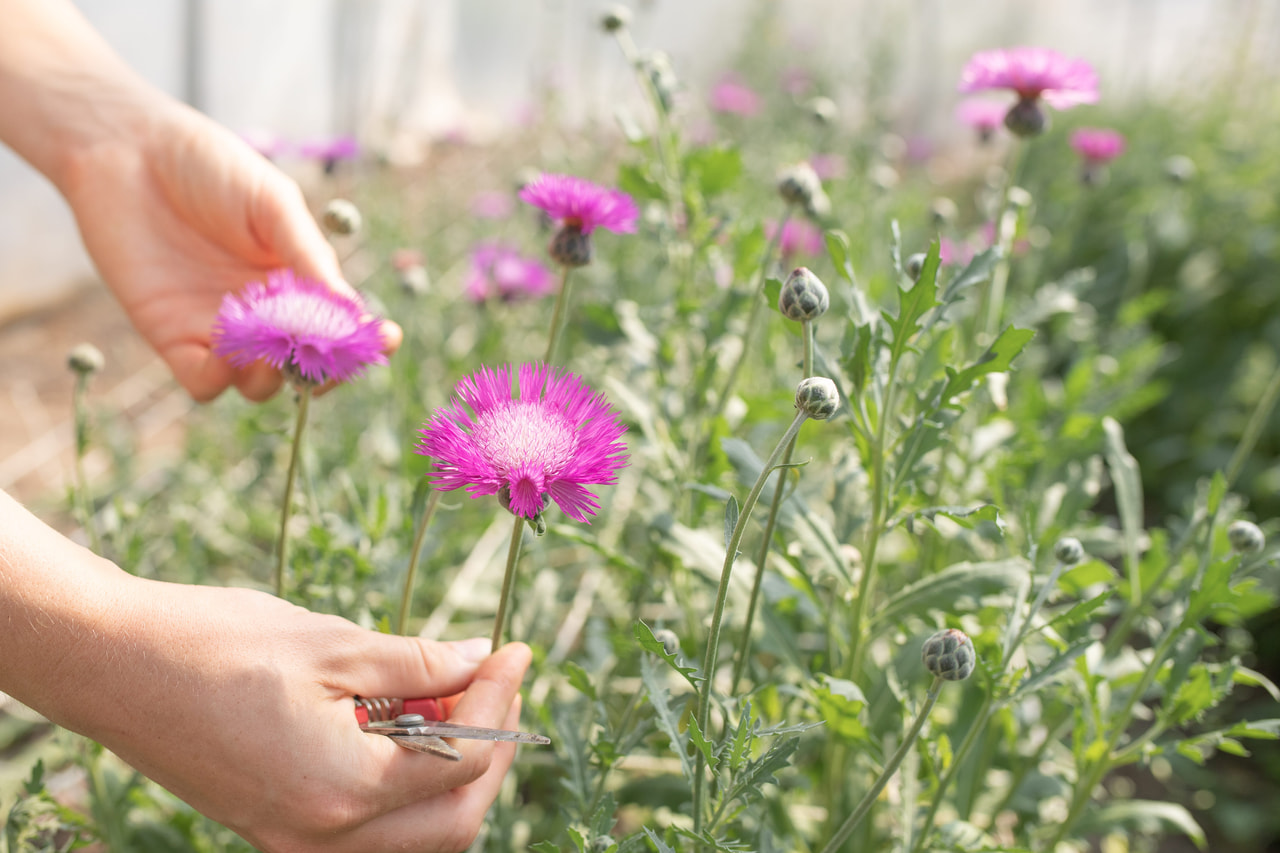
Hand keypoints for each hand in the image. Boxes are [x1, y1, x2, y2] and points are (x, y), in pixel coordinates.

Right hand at [58, 577, 530, 852]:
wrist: (114, 665)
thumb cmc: (217, 645)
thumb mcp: (334, 643)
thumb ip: (419, 664)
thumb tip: (480, 661)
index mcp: (342, 791)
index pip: (461, 763)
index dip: (500, 702)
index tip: (516, 649)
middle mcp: (323, 838)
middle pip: (452, 823)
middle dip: (490, 749)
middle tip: (498, 679)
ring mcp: (297, 842)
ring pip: (414, 838)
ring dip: (452, 775)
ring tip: (458, 699)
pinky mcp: (279, 829)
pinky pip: (370, 832)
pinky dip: (406, 788)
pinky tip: (410, 725)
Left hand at [59, 100, 400, 402]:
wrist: (126, 149)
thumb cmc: (208, 165)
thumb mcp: (272, 204)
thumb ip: (309, 257)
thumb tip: (353, 311)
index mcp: (297, 279)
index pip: (340, 327)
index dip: (364, 341)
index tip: (384, 337)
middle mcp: (265, 312)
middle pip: (306, 368)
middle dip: (322, 371)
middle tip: (320, 352)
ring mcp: (221, 328)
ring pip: (260, 385)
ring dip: (271, 378)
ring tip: (268, 350)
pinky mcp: (172, 337)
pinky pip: (204, 384)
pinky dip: (218, 381)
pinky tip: (222, 354)